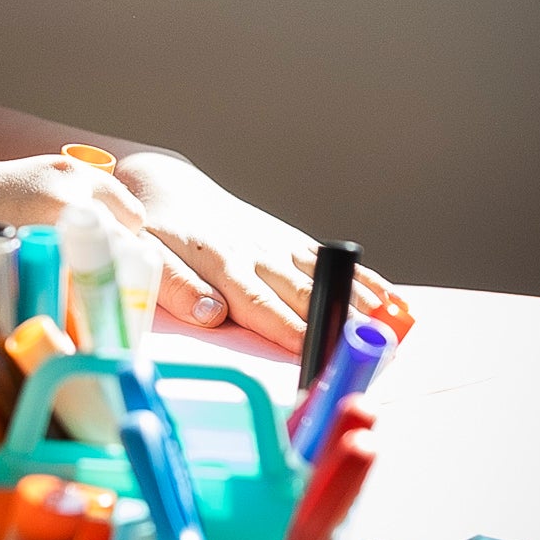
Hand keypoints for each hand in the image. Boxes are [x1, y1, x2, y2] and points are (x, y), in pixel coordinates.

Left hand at [114, 152, 397, 348]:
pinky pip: (328, 261)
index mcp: (220, 264)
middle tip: (365, 348)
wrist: (170, 187)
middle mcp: (255, 255)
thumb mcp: (149, 256)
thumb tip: (212, 315)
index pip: (259, 306)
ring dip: (355, 301)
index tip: (313, 352)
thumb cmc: (154, 231)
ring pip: (322, 277)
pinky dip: (360, 278)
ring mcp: (277, 246)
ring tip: (387, 327)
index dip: (287, 331)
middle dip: (332, 321)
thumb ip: (177, 287)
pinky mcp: (289, 239)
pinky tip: (389, 298)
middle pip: (301, 295)